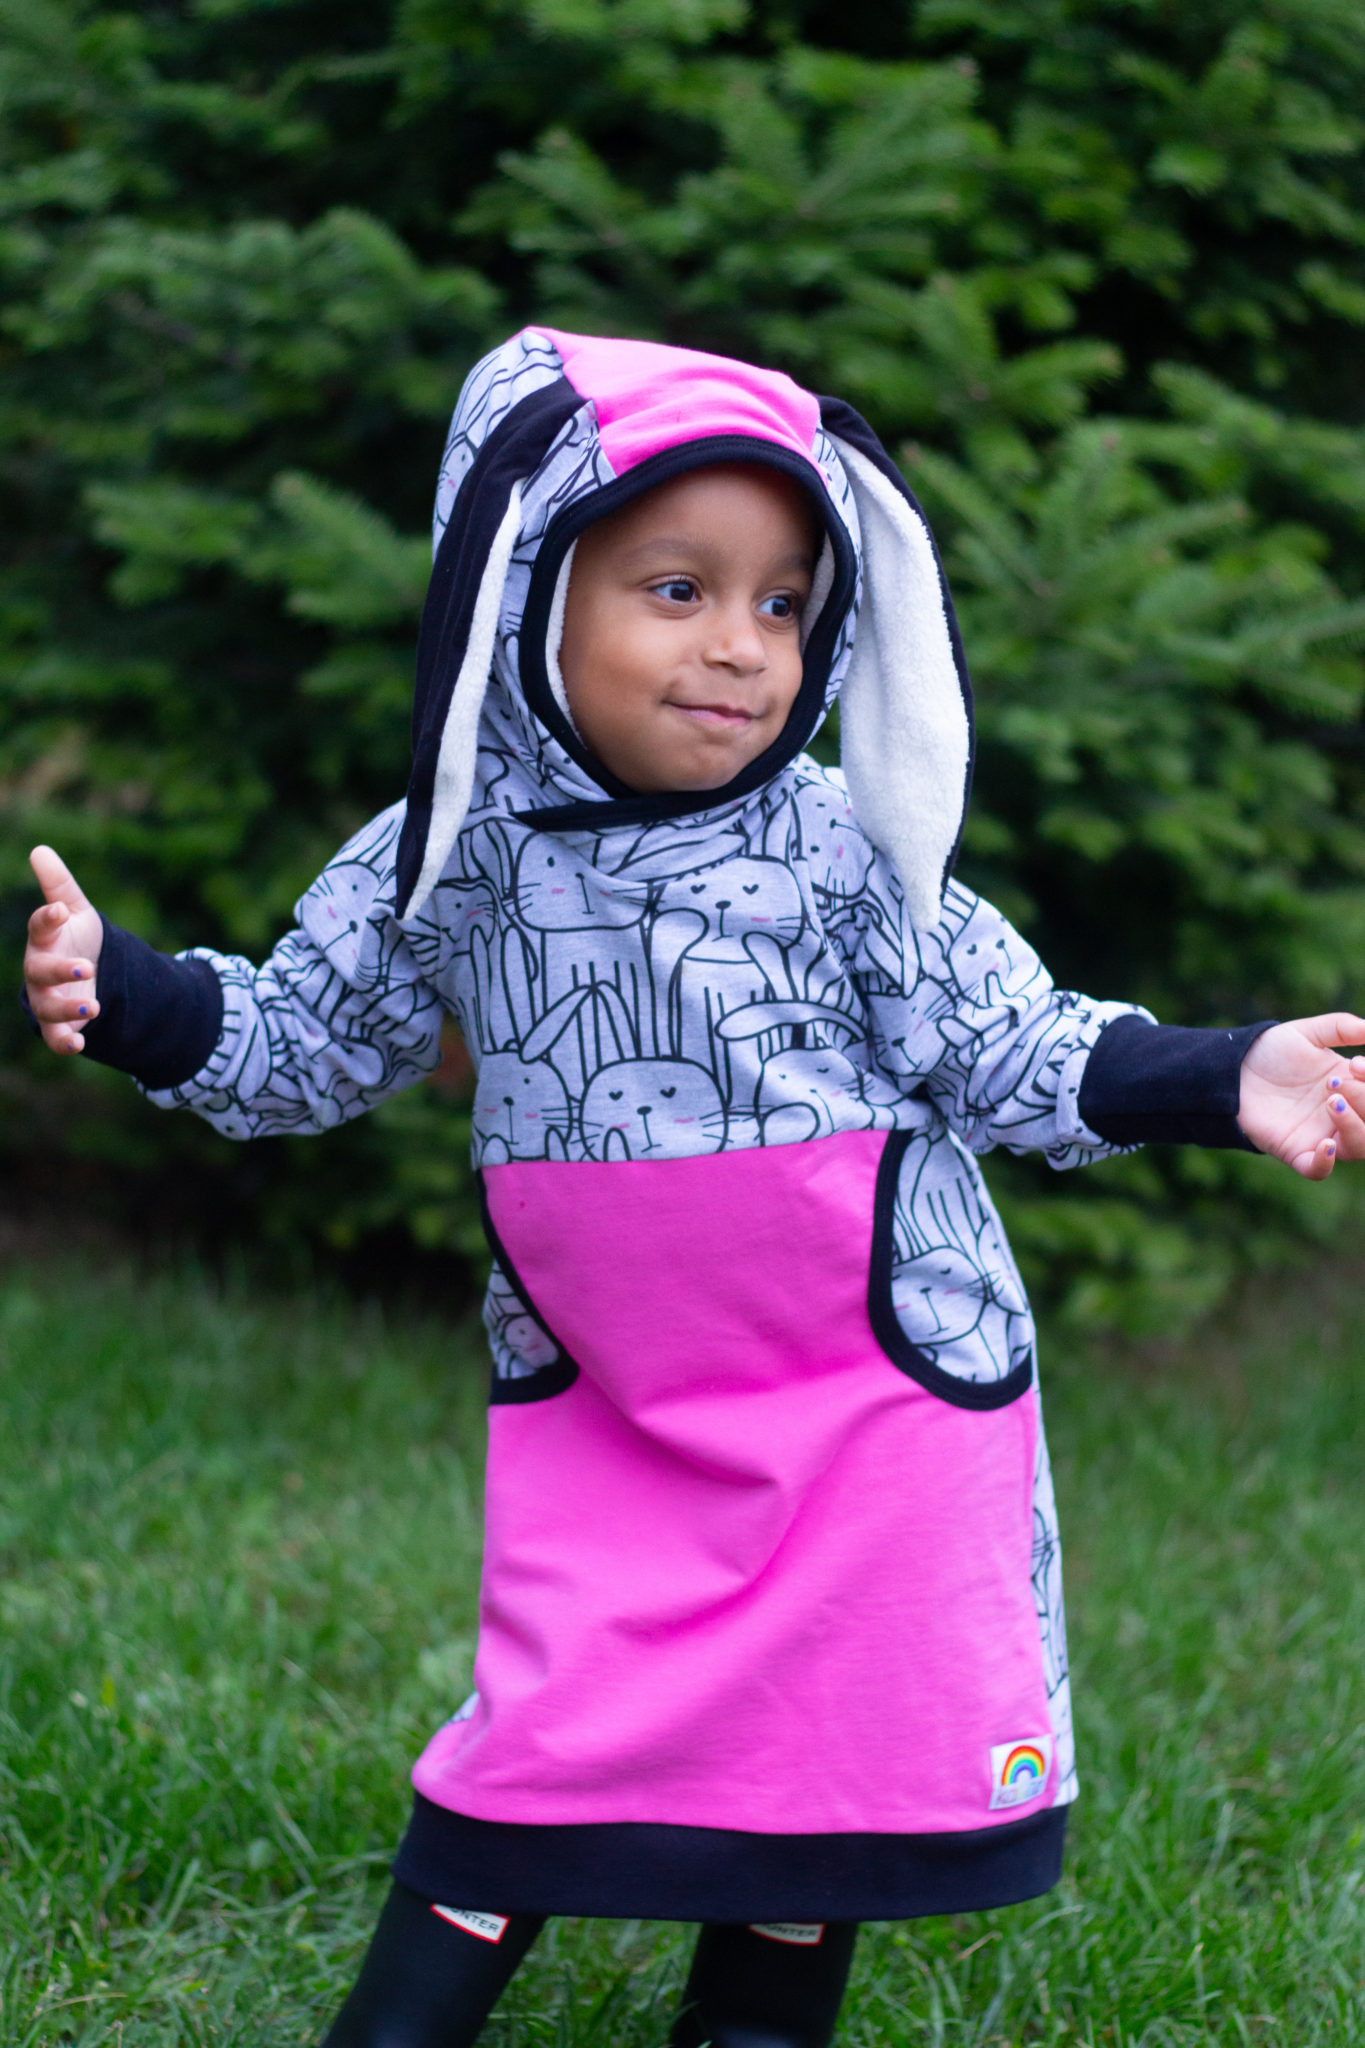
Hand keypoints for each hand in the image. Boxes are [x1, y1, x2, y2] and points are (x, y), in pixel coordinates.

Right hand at [24, 846, 104, 1054]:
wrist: (89, 972)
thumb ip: (59, 884)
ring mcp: (47, 997)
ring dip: (67, 1010)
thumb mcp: (76, 909)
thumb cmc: (76, 936)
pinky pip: (55, 1039)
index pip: (39, 927)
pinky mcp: (60, 1024)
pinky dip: (65, 1043)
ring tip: (92, 1008)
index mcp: (44, 938)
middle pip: (40, 971)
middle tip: (87, 968)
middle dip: (61, 970)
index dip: (47, 918)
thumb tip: (39, 850)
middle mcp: (40, 970)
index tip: (58, 909)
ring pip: (47, 1008)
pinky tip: (81, 1045)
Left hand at [1238, 1014, 1364, 1177]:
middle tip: (1335, 1081)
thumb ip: (1342, 1028)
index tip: (1355, 1063)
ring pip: (1357, 1147)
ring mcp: (1320, 1135)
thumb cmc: (1272, 1052)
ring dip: (1354, 1126)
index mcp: (1352, 1087)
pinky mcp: (1294, 1151)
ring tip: (1331, 1102)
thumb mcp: (1307, 1032)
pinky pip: (1318, 1170)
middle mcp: (1342, 1115)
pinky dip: (1326, 1162)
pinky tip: (1325, 1144)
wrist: (1233, 1069)